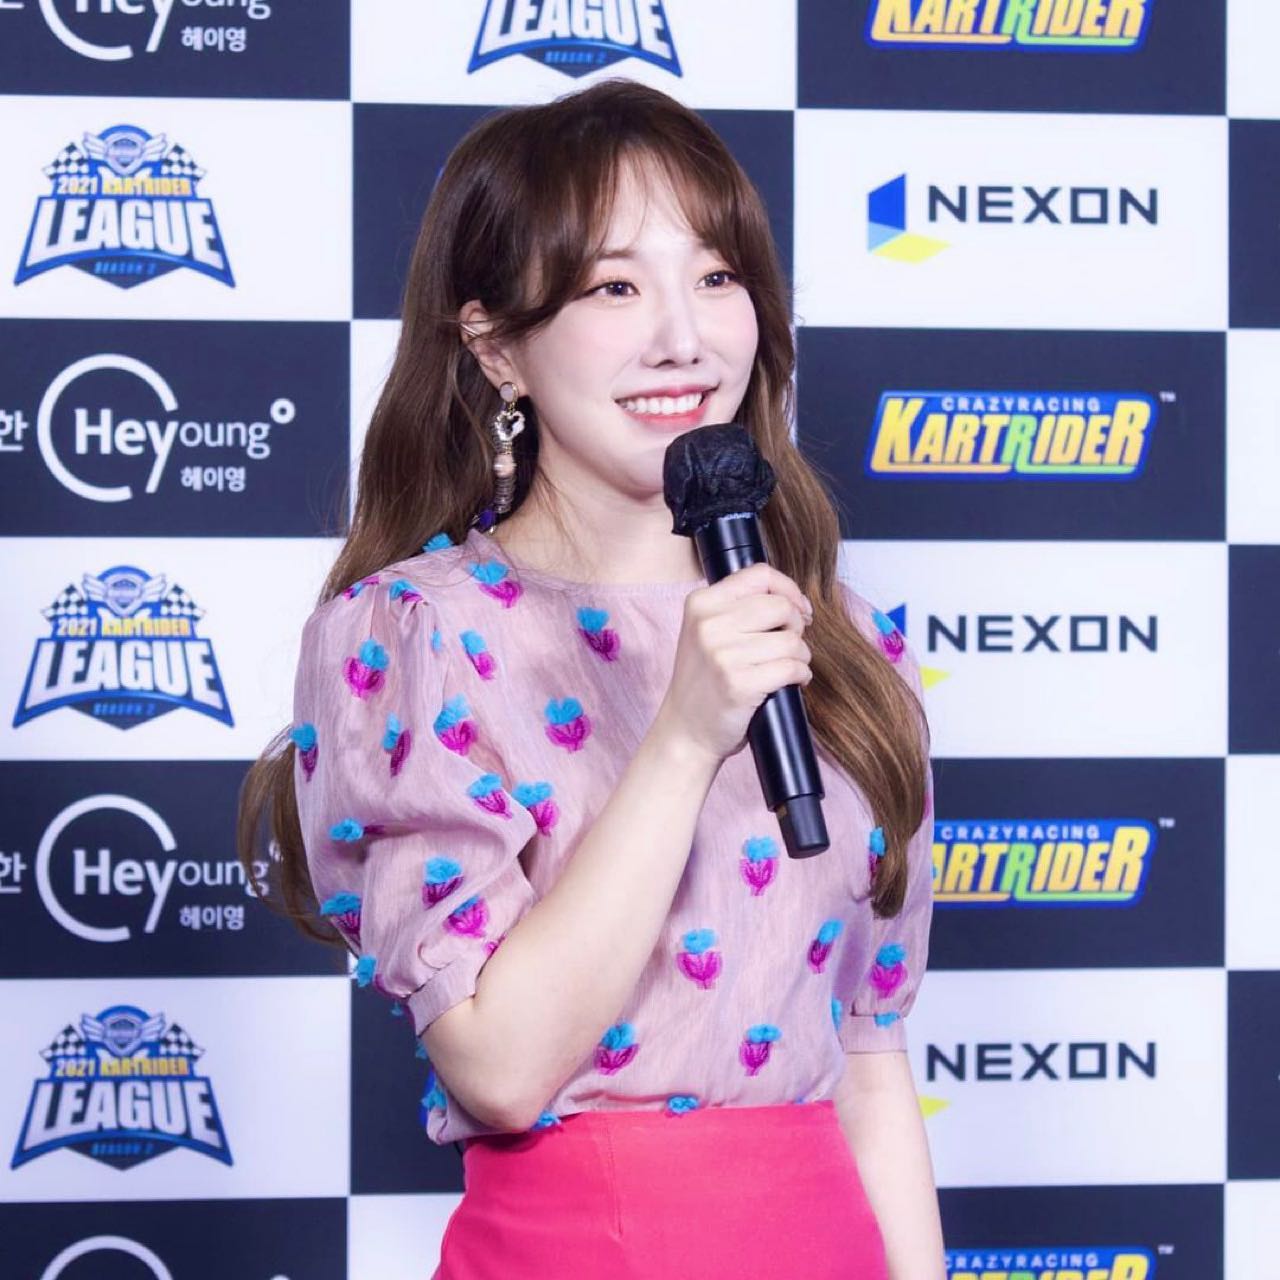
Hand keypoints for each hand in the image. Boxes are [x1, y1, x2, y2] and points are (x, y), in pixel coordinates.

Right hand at [654, 561, 813, 764]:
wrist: (685, 731)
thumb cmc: (704, 681)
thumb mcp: (706, 633)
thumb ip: (737, 609)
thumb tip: (793, 599)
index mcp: (701, 603)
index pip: (760, 574)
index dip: (788, 590)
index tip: (798, 610)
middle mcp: (708, 624)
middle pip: (780, 606)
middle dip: (796, 626)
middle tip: (789, 645)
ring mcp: (722, 654)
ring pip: (791, 640)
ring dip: (801, 656)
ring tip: (789, 667)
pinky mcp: (739, 683)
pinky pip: (792, 667)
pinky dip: (801, 675)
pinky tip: (791, 682)